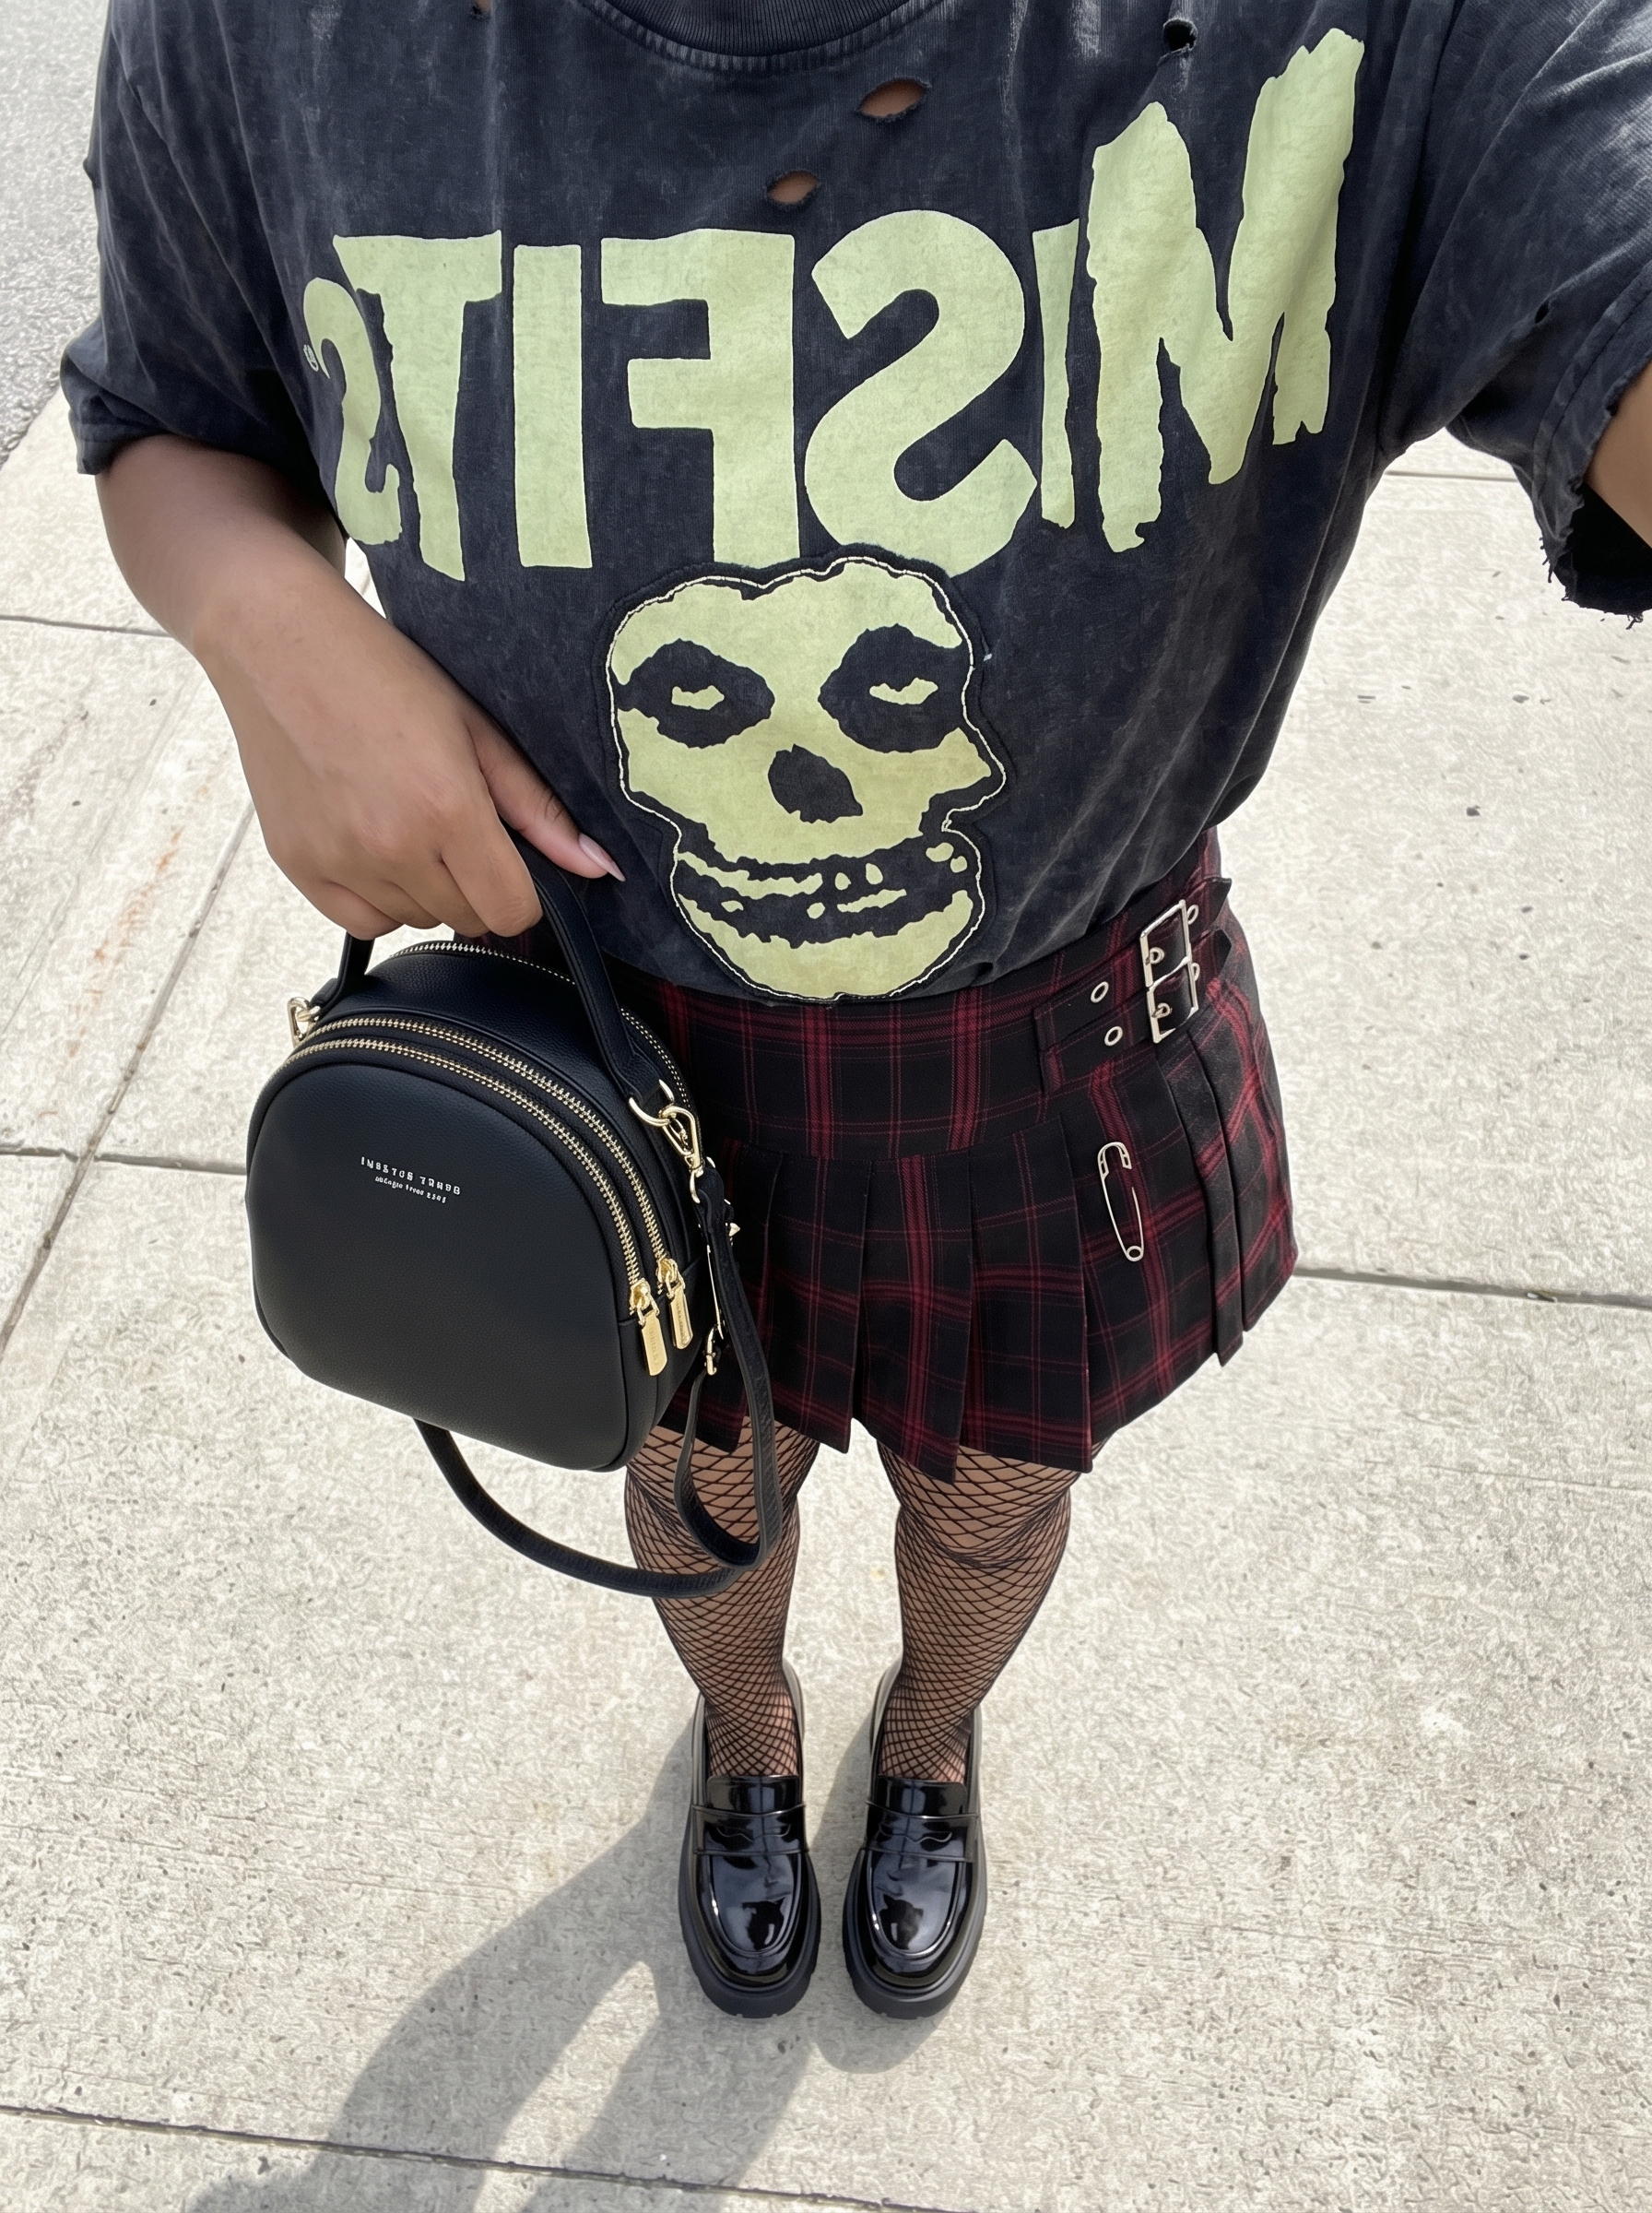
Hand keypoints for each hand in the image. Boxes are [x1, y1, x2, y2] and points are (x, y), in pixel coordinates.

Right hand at [200, 547, 622, 937]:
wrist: (277, 643)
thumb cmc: (384, 674)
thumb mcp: (476, 729)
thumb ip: (538, 809)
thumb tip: (599, 869)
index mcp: (448, 809)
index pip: (512, 912)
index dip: (524, 894)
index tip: (513, 861)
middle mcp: (392, 847)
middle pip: (467, 919)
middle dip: (475, 885)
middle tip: (453, 824)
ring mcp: (339, 862)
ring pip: (416, 920)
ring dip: (425, 889)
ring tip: (406, 821)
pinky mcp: (298, 866)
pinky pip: (362, 922)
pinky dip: (377, 898)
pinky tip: (371, 842)